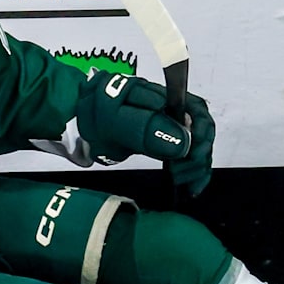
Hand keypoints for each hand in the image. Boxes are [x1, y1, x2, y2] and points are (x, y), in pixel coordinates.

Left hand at [76, 71, 213, 195]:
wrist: (79, 117)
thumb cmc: (95, 114)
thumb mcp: (115, 120)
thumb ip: (146, 128)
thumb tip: (182, 141)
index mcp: (166, 97)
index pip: (200, 116)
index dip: (198, 141)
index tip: (185, 161)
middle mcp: (175, 108)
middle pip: (204, 132)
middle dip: (197, 157)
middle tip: (179, 175)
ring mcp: (172, 123)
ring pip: (199, 145)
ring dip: (197, 167)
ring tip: (183, 183)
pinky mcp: (166, 138)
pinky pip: (188, 154)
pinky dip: (192, 171)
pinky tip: (190, 186)